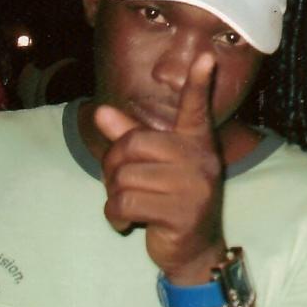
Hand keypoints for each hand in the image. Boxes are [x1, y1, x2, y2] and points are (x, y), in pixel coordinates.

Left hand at [95, 53, 226, 280]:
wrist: (195, 251)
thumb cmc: (171, 201)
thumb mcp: (152, 167)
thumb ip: (130, 138)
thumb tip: (101, 112)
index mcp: (195, 143)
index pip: (196, 108)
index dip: (199, 83)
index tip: (205, 55)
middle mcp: (199, 160)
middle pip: (132, 145)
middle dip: (112, 166)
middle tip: (117, 185)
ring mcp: (193, 187)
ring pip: (124, 177)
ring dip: (113, 196)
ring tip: (126, 207)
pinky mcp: (181, 214)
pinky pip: (126, 203)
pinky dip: (115, 216)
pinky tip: (127, 223)